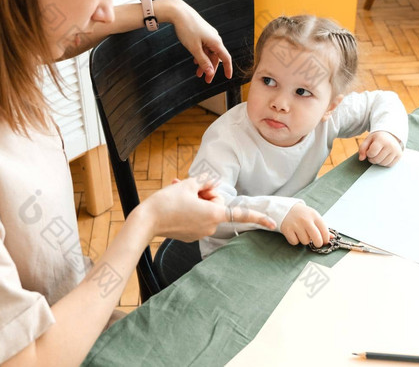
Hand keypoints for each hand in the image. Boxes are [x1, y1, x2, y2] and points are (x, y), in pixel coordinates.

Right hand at [140, 177, 274, 241]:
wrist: (146, 221)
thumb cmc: (167, 202)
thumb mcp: (188, 185)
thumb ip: (204, 182)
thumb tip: (211, 184)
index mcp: (214, 213)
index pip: (241, 214)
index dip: (258, 217)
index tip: (272, 223)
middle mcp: (210, 225)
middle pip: (217, 204)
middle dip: (206, 194)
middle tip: (189, 187)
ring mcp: (200, 232)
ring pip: (206, 210)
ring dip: (196, 200)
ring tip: (178, 193)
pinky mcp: (190, 235)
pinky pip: (196, 218)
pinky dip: (189, 209)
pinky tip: (175, 203)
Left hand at [159, 0, 232, 82]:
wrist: (179, 12)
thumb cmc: (187, 28)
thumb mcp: (194, 48)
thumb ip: (203, 61)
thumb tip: (210, 72)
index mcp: (216, 42)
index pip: (226, 58)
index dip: (228, 69)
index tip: (228, 78)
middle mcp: (214, 38)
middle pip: (216, 57)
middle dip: (211, 69)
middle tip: (206, 80)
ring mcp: (208, 35)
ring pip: (209, 53)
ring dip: (204, 63)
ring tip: (197, 73)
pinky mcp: (202, 33)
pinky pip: (204, 47)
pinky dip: (201, 55)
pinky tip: (195, 60)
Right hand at [280, 203, 329, 247]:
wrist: (287, 209)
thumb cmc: (303, 215)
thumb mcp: (314, 218)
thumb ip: (323, 228)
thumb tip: (332, 237)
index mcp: (314, 216)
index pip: (324, 232)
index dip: (326, 239)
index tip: (324, 241)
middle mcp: (305, 220)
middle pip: (317, 239)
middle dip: (318, 244)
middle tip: (316, 242)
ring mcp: (295, 224)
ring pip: (305, 241)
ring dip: (304, 240)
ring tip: (302, 233)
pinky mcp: (287, 229)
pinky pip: (294, 242)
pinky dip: (295, 240)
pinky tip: (294, 234)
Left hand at [358, 131, 402, 166]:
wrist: (390, 135)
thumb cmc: (377, 138)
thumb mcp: (368, 140)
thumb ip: (362, 148)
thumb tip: (361, 159)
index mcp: (381, 140)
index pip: (372, 153)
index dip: (368, 153)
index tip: (370, 150)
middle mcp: (390, 145)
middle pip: (377, 160)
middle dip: (372, 159)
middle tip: (373, 154)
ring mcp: (396, 151)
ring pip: (383, 163)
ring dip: (378, 162)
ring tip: (378, 155)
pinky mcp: (399, 155)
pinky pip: (389, 165)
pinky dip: (385, 163)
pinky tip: (384, 157)